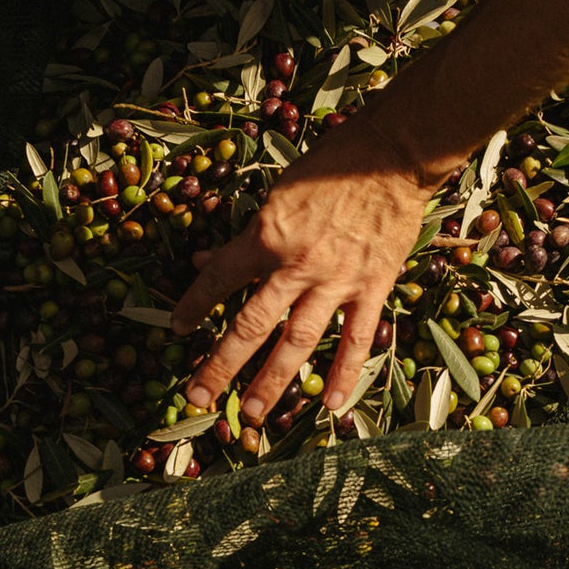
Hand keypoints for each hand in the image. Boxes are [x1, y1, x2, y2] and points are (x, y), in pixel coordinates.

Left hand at [169, 111, 432, 422]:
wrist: (393, 154)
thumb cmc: (332, 164)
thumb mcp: (278, 193)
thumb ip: (247, 235)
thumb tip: (207, 261)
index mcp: (268, 235)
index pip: (220, 280)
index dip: (195, 306)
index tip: (176, 329)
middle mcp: (297, 265)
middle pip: (252, 325)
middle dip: (221, 365)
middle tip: (198, 398)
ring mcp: (337, 281)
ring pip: (297, 342)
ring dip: (273, 382)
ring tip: (252, 413)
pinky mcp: (373, 287)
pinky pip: (356, 339)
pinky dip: (343, 373)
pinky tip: (328, 404)